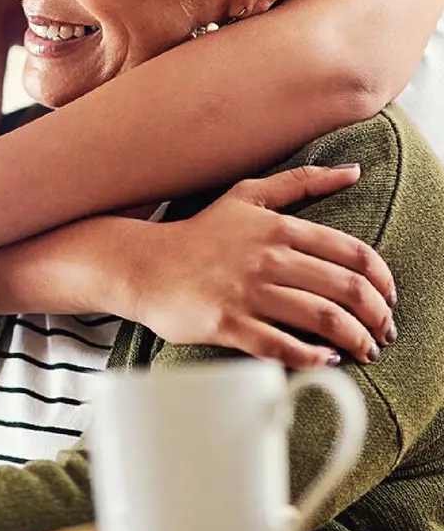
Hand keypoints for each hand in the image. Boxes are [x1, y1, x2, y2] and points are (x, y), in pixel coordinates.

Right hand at [129, 164, 396, 366]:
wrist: (143, 266)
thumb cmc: (199, 234)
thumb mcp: (247, 196)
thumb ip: (301, 182)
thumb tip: (354, 170)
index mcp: (278, 228)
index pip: (352, 254)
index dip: (382, 281)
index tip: (388, 299)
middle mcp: (267, 258)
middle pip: (345, 290)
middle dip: (377, 317)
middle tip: (383, 332)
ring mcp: (246, 292)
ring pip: (322, 319)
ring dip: (355, 340)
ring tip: (364, 351)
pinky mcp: (227, 323)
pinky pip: (282, 346)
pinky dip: (312, 357)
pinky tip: (324, 360)